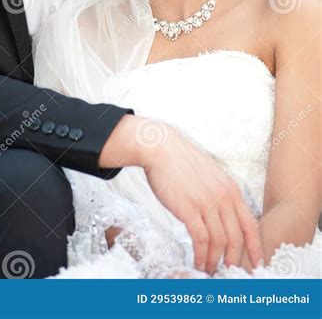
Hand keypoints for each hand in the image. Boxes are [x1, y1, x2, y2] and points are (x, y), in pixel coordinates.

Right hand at [99, 114, 262, 273]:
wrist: (161, 147)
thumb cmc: (181, 161)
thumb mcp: (211, 174)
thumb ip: (220, 193)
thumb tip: (223, 215)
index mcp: (231, 189)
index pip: (250, 225)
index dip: (255, 247)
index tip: (257, 263)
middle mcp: (223, 197)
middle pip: (237, 238)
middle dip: (234, 259)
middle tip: (228, 271)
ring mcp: (207, 202)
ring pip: (219, 242)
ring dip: (215, 260)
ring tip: (209, 270)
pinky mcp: (189, 208)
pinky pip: (200, 239)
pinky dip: (201, 255)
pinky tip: (197, 261)